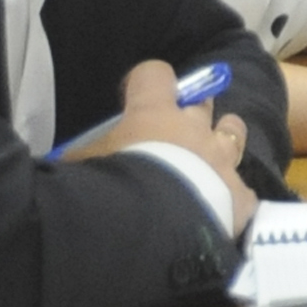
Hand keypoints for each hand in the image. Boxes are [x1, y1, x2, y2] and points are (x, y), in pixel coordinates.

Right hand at [87, 62, 255, 234]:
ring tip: (211, 156)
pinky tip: (222, 210)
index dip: (145, 80)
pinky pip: (243, 188)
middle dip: (192, 110)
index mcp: (153, 115)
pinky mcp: (240, 196)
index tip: (134, 93)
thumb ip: (79, 157)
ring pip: (234, 131)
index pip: (154, 74)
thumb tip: (64, 160)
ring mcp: (222, 160)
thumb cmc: (106, 189)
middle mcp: (194, 129)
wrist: (148, 231)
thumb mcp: (78, 167)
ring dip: (223, 138)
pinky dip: (232, 196)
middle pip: (203, 101)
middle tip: (176, 128)